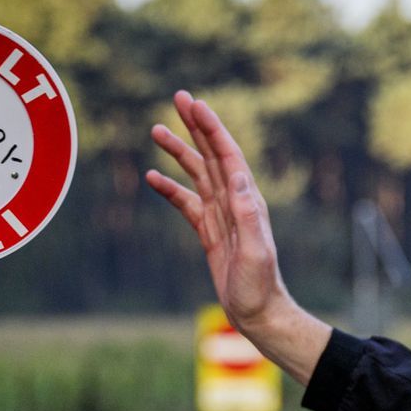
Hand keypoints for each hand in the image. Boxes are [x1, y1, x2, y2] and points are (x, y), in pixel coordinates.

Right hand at [146, 91, 329, 383]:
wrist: (258, 312)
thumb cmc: (259, 286)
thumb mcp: (255, 250)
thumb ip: (247, 214)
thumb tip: (238, 177)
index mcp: (248, 200)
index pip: (227, 155)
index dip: (211, 127)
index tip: (195, 103)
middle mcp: (236, 202)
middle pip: (212, 154)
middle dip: (195, 126)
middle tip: (178, 97)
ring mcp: (222, 216)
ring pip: (197, 174)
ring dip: (179, 151)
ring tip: (156, 129)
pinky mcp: (210, 232)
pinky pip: (187, 203)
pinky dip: (170, 188)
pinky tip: (152, 177)